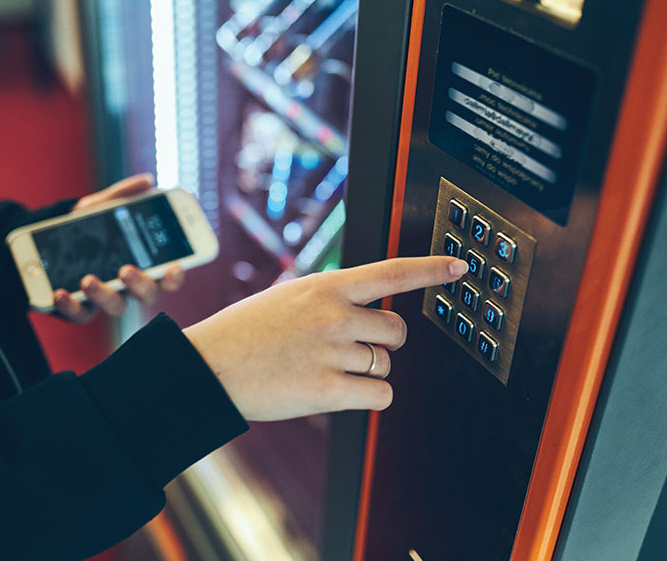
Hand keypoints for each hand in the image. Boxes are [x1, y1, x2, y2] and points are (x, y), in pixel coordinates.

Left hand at [52, 174, 185, 322]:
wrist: (46, 243)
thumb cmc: (86, 227)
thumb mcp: (101, 207)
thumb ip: (123, 195)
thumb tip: (147, 181)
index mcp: (144, 262)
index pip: (168, 274)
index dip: (175, 275)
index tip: (174, 268)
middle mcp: (130, 284)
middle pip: (147, 294)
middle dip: (140, 284)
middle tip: (126, 270)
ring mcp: (106, 298)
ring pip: (116, 306)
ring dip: (104, 295)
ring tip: (87, 279)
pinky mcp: (80, 308)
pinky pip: (80, 314)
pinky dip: (71, 306)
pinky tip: (59, 292)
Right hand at [183, 256, 468, 420]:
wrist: (208, 366)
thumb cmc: (244, 331)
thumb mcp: (285, 296)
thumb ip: (327, 295)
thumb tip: (361, 301)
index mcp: (325, 286)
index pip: (391, 272)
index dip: (430, 269)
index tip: (458, 269)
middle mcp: (334, 315)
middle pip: (396, 331)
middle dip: (383, 342)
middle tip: (350, 348)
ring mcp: (331, 352)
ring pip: (385, 365)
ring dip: (367, 371)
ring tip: (327, 369)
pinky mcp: (327, 390)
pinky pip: (380, 395)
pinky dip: (368, 398)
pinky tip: (338, 391)